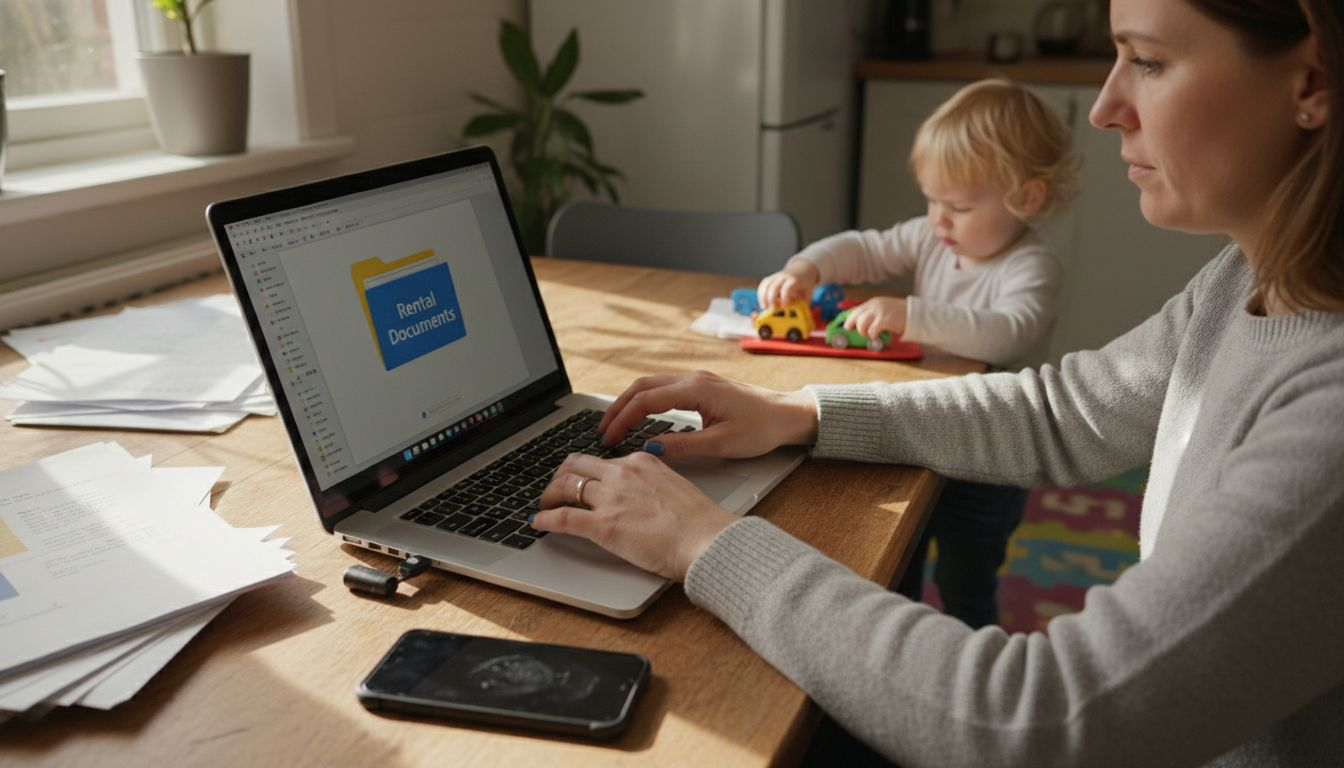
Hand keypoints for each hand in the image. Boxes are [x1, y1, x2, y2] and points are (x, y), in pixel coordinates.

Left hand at [534, 453, 735, 580]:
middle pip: (576, 465)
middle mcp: (622, 473)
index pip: (602, 460)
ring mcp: (611, 498)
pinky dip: (546, 519)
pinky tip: (538, 523)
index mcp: (641, 462)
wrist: (706, 539)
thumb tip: (642, 497)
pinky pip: (564, 518)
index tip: (580, 478)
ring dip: (549, 495)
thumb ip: (653, 485)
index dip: (585, 470)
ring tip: (544, 505)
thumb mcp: (675, 488)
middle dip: (561, 476)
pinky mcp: (603, 525)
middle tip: (555, 489)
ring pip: (565, 486)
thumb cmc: (699, 522)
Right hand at [595, 370, 817, 459]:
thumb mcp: (721, 444)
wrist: (789, 415)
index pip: (644, 400)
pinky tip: (640, 417)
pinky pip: (664, 388)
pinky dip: (645, 400)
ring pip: (650, 384)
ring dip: (629, 402)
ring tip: (615, 425)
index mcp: (695, 389)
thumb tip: (648, 450)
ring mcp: (697, 380)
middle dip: (617, 408)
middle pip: (641, 386)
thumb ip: (682, 447)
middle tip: (602, 431)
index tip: (608, 439)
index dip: (622, 420)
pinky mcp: (702, 386)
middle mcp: (692, 379)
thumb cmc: (762, 428)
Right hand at [757, 260, 818, 309]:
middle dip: (770, 299)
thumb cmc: (804, 284)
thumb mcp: (808, 293)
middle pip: (774, 286)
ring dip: (762, 296)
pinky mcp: (771, 277)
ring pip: (766, 284)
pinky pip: (763, 284)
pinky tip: (762, 302)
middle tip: (771, 309)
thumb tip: (800, 316)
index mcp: (794, 281)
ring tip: (763, 307)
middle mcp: (784, 277)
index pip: (787, 288)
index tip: (784, 307)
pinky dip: (760, 293)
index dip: (784, 298)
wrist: (802, 269)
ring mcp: (776, 276)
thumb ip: (804, 304)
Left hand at [845, 297, 906, 338]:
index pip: (855, 310)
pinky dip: (872, 335)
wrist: (914, 313)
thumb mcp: (883, 310)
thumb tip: (858, 323)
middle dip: (855, 327)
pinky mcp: (885, 319)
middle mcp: (874, 305)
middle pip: (856, 316)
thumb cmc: (898, 314)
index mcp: (872, 302)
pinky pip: (872, 330)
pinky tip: (876, 335)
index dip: (849, 320)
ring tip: (870, 334)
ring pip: (861, 323)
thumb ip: (872, 314)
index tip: (847, 327)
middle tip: (862, 333)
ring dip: (863, 331)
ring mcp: (880, 312)